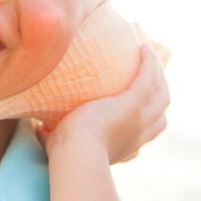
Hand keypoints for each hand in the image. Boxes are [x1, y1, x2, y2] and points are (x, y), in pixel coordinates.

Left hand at [37, 44, 170, 163]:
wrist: (75, 153)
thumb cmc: (64, 154)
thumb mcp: (62, 143)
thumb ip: (52, 134)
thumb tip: (39, 127)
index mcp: (126, 146)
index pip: (148, 131)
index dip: (149, 116)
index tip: (140, 103)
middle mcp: (139, 134)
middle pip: (160, 109)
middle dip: (159, 90)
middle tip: (148, 71)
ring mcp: (141, 118)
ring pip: (161, 92)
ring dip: (158, 72)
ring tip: (146, 51)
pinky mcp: (135, 103)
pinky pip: (149, 77)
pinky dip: (149, 62)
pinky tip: (143, 46)